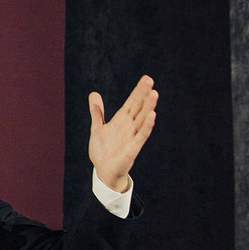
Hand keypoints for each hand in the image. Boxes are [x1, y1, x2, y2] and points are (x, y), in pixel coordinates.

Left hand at [88, 75, 156, 192]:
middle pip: (139, 107)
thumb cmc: (103, 150)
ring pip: (142, 119)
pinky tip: (152, 115)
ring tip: (154, 94)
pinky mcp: (133, 148)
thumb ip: (97, 112)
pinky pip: (142, 135)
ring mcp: (132, 136)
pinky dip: (147, 125)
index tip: (146, 79)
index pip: (132, 102)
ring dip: (148, 107)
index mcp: (121, 120)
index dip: (138, 91)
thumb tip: (94, 94)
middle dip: (144, 94)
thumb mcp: (97, 127)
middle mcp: (129, 126)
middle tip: (150, 80)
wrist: (103, 171)